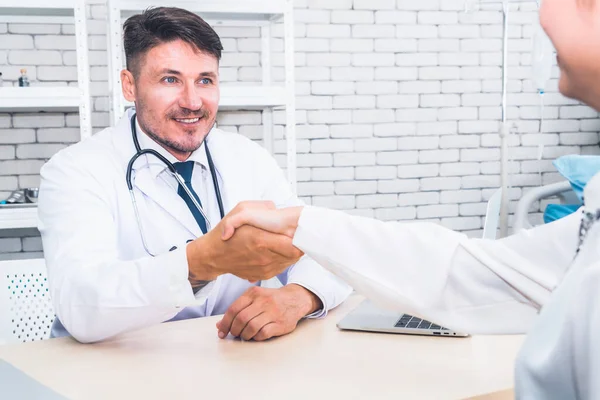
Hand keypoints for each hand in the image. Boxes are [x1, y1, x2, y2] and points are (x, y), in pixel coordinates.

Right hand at [186, 201, 303, 281]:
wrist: (214, 256)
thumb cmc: (227, 234)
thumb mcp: (240, 211)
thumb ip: (260, 207)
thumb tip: (277, 209)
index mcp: (260, 240)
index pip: (292, 245)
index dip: (298, 237)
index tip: (297, 230)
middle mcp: (264, 257)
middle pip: (295, 254)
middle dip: (297, 243)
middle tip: (295, 234)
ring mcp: (265, 269)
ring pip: (290, 261)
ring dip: (291, 251)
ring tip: (285, 241)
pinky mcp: (265, 275)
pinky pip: (282, 267)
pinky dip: (283, 259)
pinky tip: (278, 250)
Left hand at [216, 284, 321, 340]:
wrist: (295, 299)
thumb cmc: (270, 300)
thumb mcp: (254, 299)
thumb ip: (237, 310)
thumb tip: (219, 326)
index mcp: (254, 293)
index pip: (233, 309)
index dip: (225, 323)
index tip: (222, 332)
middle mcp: (263, 301)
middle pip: (241, 319)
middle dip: (234, 330)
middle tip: (235, 334)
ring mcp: (273, 312)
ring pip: (251, 327)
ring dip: (245, 335)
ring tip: (246, 335)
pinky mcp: (280, 323)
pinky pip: (263, 333)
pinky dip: (256, 337)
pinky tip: (256, 335)